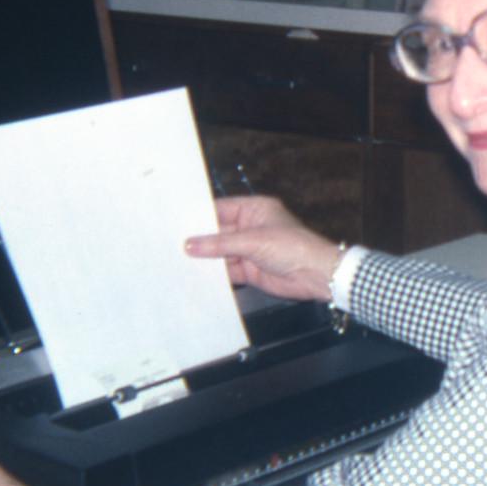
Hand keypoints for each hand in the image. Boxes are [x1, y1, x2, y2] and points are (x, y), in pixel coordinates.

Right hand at [186, 195, 343, 302]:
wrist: (315, 275)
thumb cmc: (292, 247)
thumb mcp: (253, 241)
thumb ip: (220, 244)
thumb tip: (191, 244)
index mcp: (254, 209)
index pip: (221, 209)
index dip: (199, 216)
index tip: (175, 223)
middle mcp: (250, 227)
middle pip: (218, 232)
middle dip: (199, 239)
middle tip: (170, 244)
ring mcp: (249, 249)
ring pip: (220, 253)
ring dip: (204, 259)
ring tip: (175, 262)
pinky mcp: (249, 270)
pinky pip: (226, 270)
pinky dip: (213, 274)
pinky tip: (194, 276)